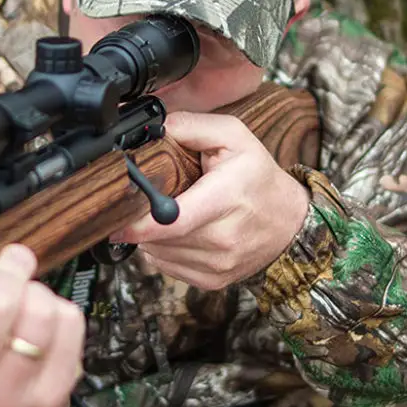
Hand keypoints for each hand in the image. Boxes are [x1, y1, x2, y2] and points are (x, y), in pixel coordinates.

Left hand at [114, 113, 309, 289]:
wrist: (289, 222)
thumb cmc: (258, 177)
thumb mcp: (233, 136)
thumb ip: (190, 126)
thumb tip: (153, 130)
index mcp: (227, 198)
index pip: (173, 221)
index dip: (139, 223)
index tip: (118, 220)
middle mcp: (224, 237)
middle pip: (160, 238)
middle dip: (143, 221)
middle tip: (147, 203)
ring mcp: (219, 263)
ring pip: (159, 255)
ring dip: (152, 237)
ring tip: (167, 216)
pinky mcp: (213, 280)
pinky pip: (168, 268)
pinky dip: (163, 252)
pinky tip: (177, 234)